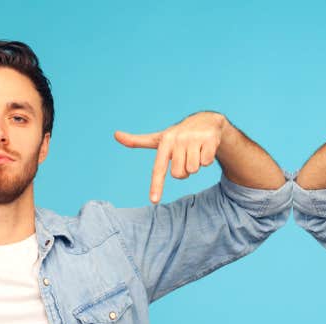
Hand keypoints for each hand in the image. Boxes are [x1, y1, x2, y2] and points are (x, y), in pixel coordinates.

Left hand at [114, 112, 229, 203]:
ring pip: (193, 170)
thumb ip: (138, 140)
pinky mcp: (209, 140)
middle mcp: (178, 139)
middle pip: (179, 174)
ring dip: (196, 165)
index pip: (159, 168)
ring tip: (195, 152)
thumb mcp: (160, 138)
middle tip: (185, 157)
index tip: (154, 200)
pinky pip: (206, 163)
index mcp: (165, 141)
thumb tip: (115, 134)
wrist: (206, 121)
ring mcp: (195, 139)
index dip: (156, 185)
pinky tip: (205, 148)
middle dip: (183, 170)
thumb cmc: (178, 134)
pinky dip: (207, 159)